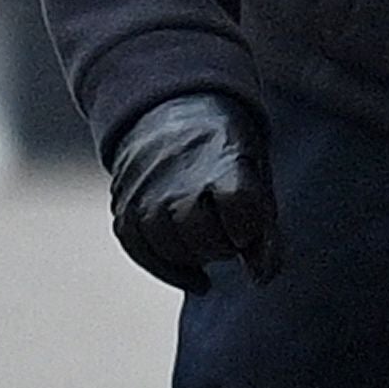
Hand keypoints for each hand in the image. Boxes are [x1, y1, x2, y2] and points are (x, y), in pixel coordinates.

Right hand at [107, 93, 282, 292]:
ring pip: (163, 242)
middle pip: (196, 230)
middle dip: (219, 247)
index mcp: (224, 157)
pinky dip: (164, 267)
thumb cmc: (228, 156)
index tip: (247, 230)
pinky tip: (189, 273)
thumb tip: (260, 279)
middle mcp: (178, 169)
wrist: (175, 108)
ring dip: (190, 258)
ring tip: (207, 248)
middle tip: (228, 238)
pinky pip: (136, 246)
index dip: (245, 229)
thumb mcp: (257, 179)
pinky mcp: (123, 199)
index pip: (236, 202)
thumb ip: (265, 231)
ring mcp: (145, 184)